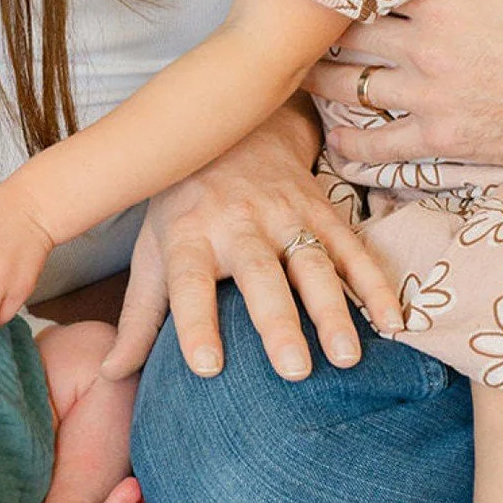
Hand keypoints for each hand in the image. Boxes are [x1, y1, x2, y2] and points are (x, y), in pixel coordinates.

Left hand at [102, 104, 403, 384]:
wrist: (236, 125)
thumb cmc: (183, 202)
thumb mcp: (153, 249)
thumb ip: (139, 316)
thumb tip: (108, 376)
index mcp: (188, 234)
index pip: (188, 282)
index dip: (196, 322)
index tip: (206, 368)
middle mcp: (238, 222)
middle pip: (259, 273)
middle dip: (278, 321)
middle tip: (294, 371)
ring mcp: (286, 213)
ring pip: (312, 261)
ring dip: (332, 309)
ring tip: (347, 357)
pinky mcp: (322, 209)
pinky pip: (353, 248)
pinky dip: (375, 283)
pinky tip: (394, 322)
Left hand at [306, 0, 502, 170]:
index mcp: (442, 2)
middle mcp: (424, 51)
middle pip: (351, 35)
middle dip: (320, 28)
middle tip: (294, 22)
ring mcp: (429, 99)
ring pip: (353, 87)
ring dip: (321, 79)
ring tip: (299, 71)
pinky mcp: (444, 140)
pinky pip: (383, 146)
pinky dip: (353, 144)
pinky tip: (336, 138)